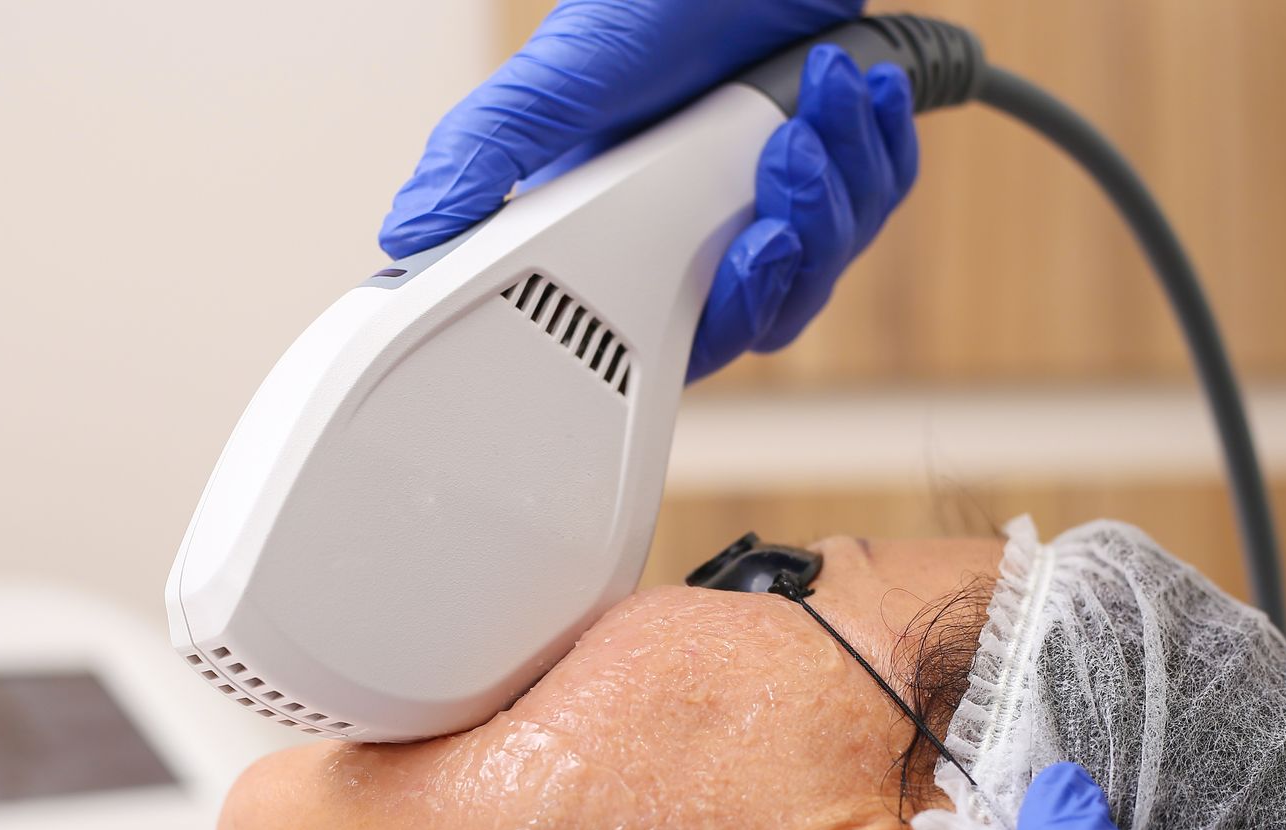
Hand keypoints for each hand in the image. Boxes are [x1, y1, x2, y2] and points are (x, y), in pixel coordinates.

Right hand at [380, 1, 918, 381]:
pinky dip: (877, 147)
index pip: (674, 340)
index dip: (718, 325)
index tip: (742, 266)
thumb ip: (482, 160)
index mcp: (627, 237)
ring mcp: (771, 201)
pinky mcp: (836, 166)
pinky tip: (854, 93)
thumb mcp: (552, 82)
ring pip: (830, 258)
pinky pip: (879, 197)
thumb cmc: (650, 3)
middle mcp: (702, 232)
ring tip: (819, 102)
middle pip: (769, 310)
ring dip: (838, 182)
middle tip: (783, 170)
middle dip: (793, 246)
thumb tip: (406, 239)